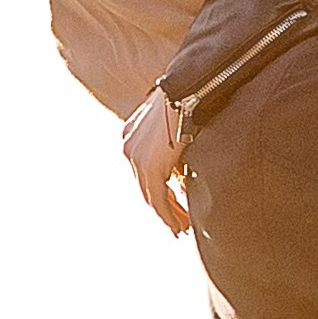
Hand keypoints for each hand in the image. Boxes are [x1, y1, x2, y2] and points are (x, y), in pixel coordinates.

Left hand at [122, 89, 189, 234]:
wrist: (187, 90)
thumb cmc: (188, 98)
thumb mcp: (175, 122)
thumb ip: (173, 143)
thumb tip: (182, 165)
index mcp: (132, 134)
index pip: (143, 169)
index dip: (157, 188)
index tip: (170, 201)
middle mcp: (129, 147)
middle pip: (144, 186)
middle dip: (162, 206)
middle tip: (177, 223)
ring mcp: (136, 159)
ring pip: (150, 196)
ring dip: (167, 215)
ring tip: (181, 228)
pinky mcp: (149, 168)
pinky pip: (158, 199)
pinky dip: (168, 215)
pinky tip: (178, 225)